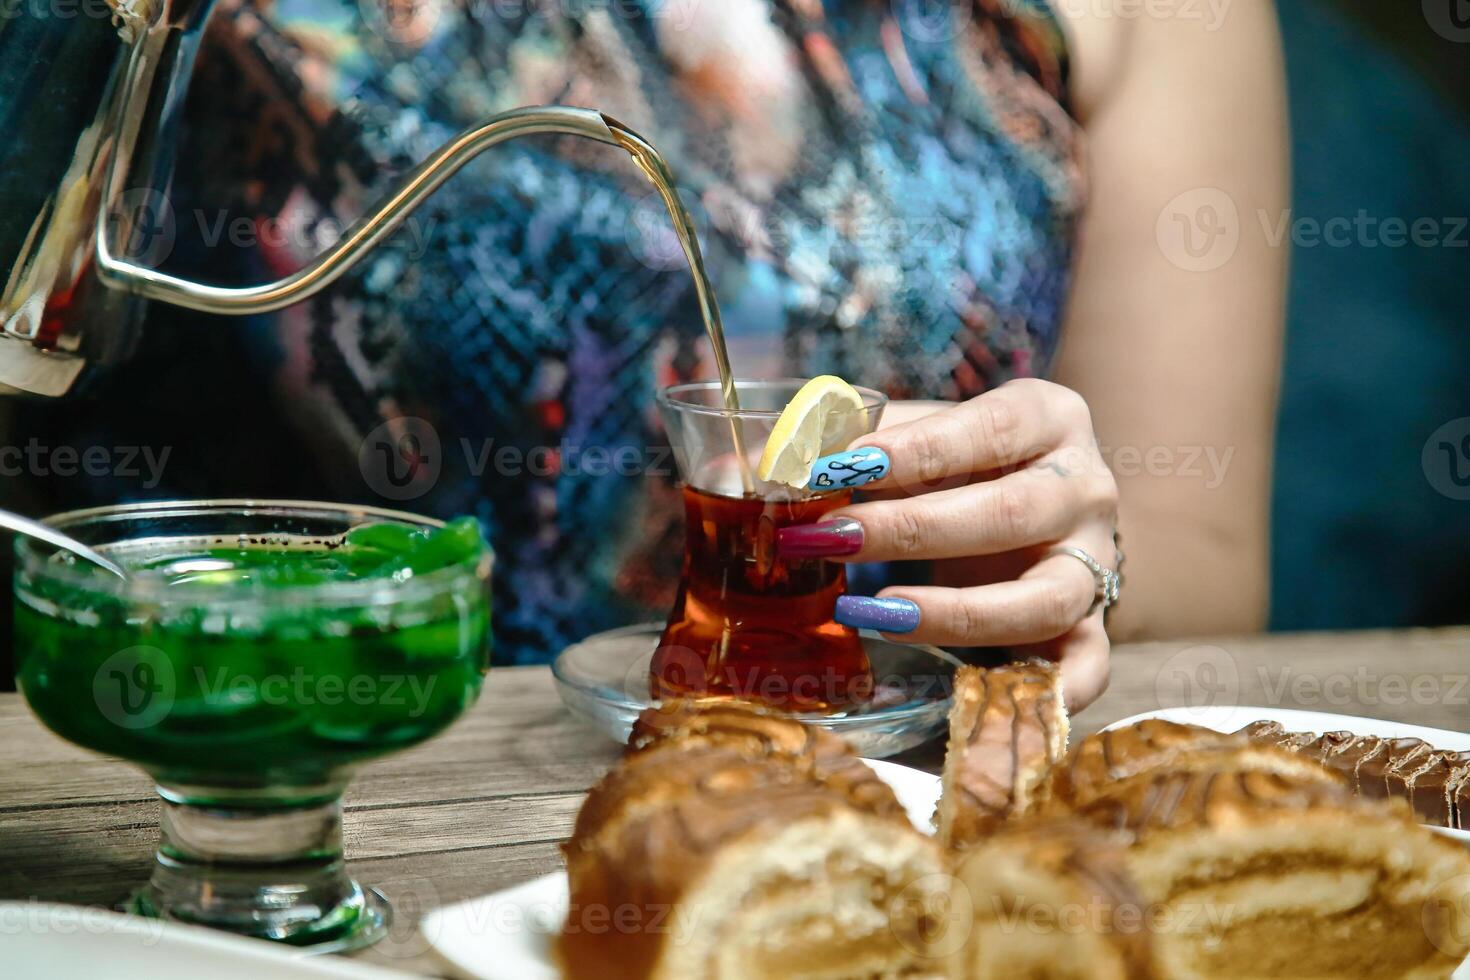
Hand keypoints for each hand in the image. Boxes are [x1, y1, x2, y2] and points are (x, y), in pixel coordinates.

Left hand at [781, 379, 1118, 710]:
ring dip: (954, 614)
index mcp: (1048, 418)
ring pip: (1045, 599)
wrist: (1042, 501)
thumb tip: (758, 465)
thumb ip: (852, 442)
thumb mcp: (918, 435)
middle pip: (1010, 514)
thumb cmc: (961, 462)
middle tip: (829, 538)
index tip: (840, 466)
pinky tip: (978, 698)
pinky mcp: (1092, 627)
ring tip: (869, 613)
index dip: (914, 451)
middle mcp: (1085, 489)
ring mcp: (1096, 564)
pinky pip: (1087, 669)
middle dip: (910, 530)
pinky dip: (1046, 694)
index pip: (987, 429)